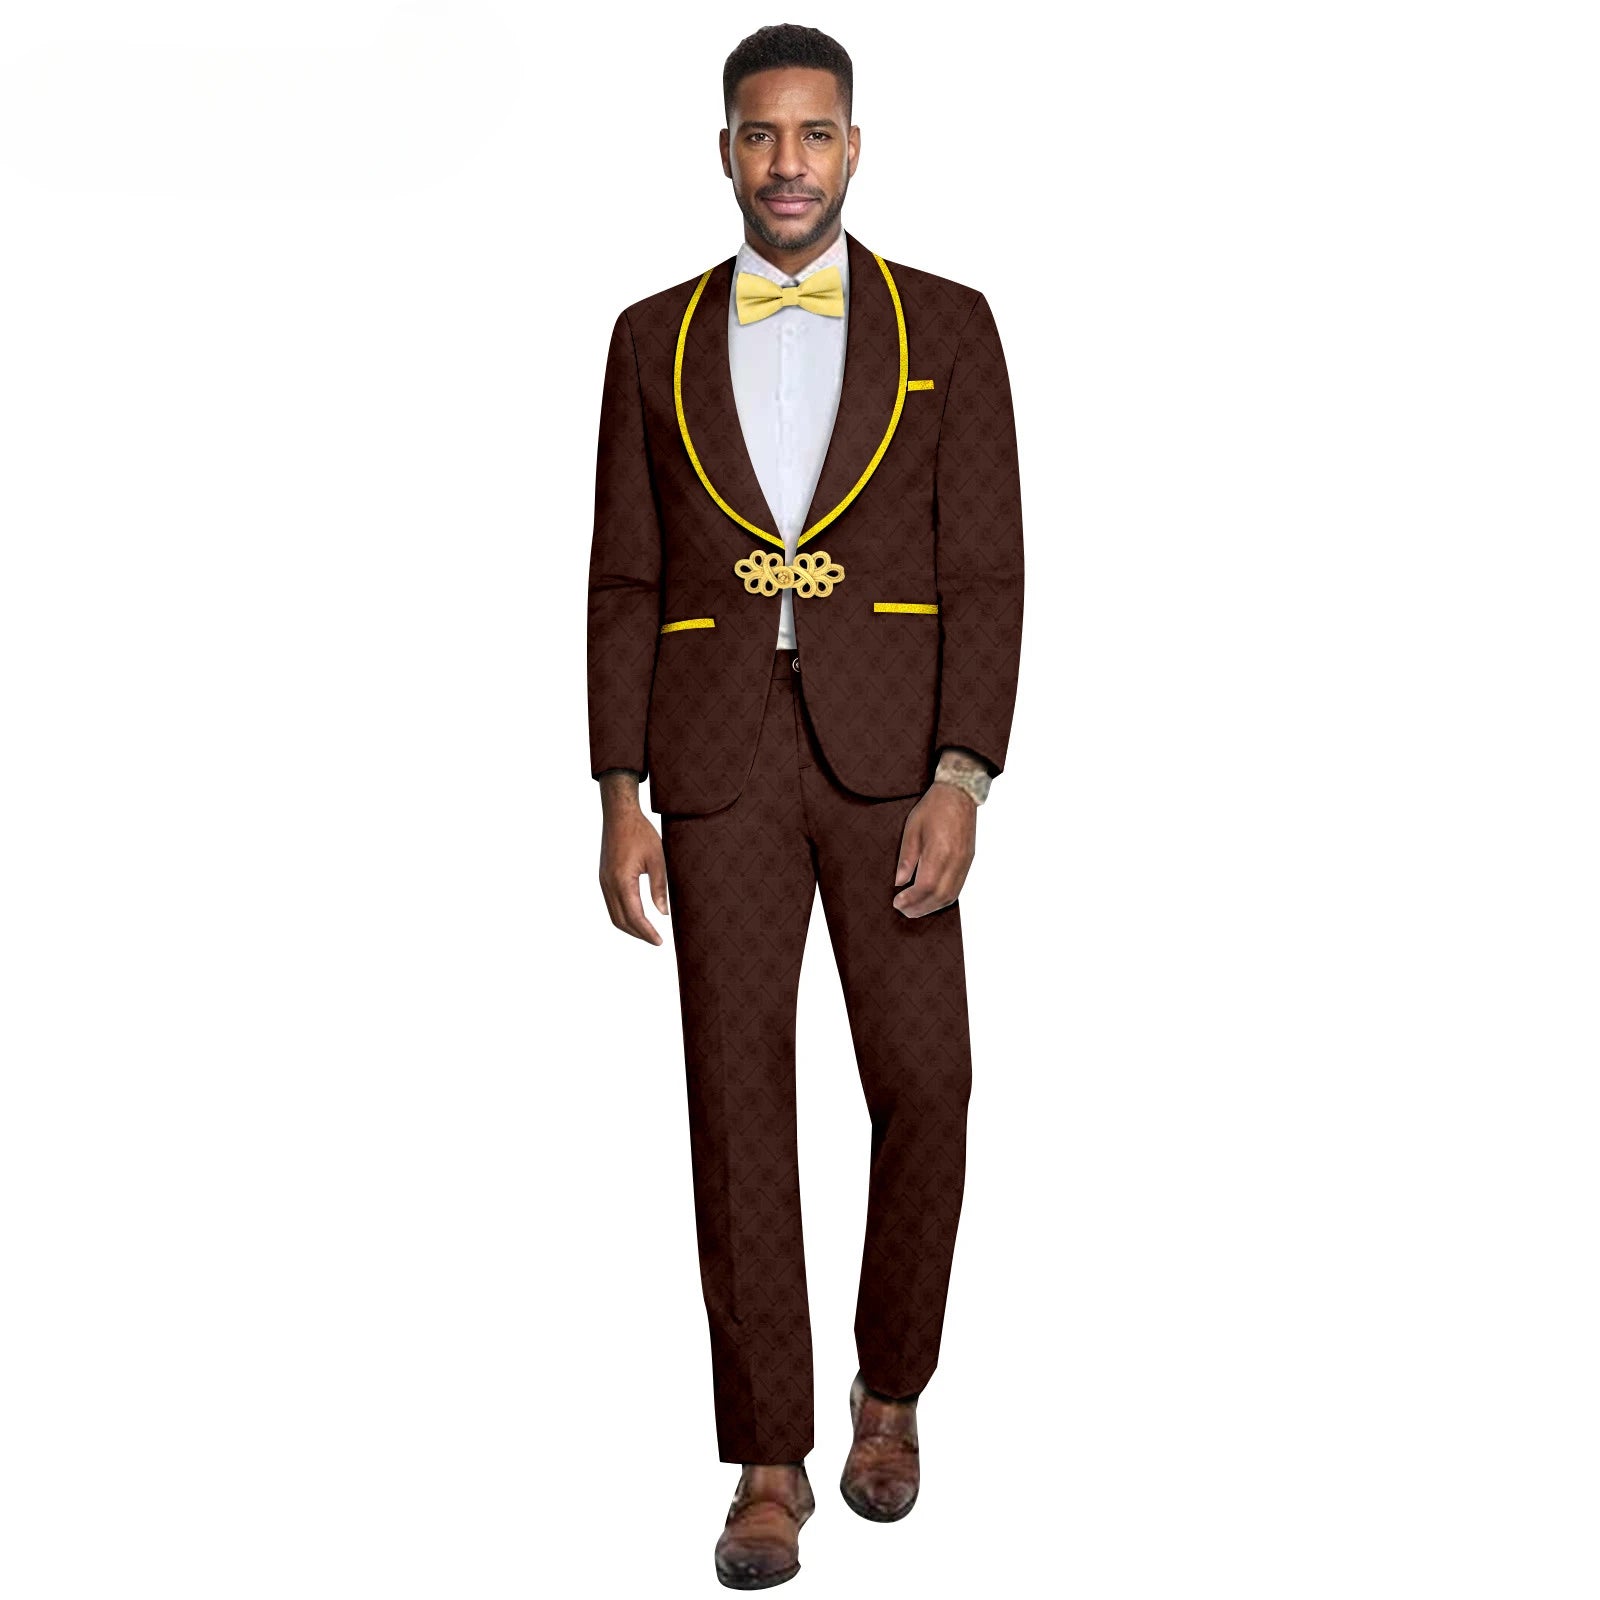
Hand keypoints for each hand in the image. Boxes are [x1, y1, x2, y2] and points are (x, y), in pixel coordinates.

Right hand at [597, 772, 667, 944]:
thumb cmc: (640, 833)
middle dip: (638, 934)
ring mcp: (604, 882)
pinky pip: (611, 904)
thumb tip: (663, 913)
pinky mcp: (604, 878)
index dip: (647, 932)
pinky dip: (623, 915)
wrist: (619, 815)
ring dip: (629, 927)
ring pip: (614, 914)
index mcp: (622, 881)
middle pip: (621, 921)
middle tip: (656, 940)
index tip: (660, 941)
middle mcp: (608, 884)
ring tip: (647, 932)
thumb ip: (659, 887)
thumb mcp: (657, 859)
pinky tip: (636, 916)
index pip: (634, 916)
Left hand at [892, 782, 976, 916]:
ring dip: (933, 907)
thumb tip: (900, 881)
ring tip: (915, 909)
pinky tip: (931, 899)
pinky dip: (944, 898)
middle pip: (939, 896)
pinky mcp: (969, 861)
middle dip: (920, 908)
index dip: (911, 899)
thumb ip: (907, 857)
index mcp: (940, 851)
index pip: (926, 886)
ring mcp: (965, 862)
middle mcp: (956, 860)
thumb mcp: (912, 828)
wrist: (959, 794)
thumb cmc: (933, 808)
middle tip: (904, 911)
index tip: (897, 902)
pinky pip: (958, 888)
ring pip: (951, 895)